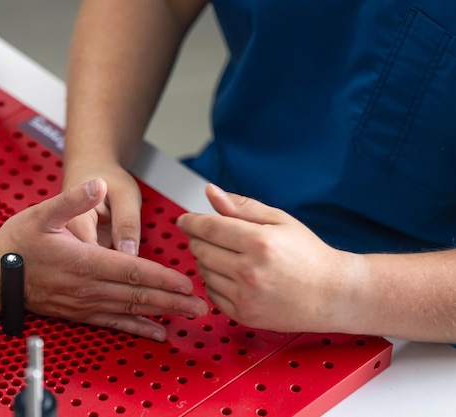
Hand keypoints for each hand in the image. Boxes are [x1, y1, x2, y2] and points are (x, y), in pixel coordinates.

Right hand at [0, 178, 208, 340]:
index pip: (132, 270)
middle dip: (172, 300)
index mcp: (84, 261)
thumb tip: (97, 184)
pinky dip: (137, 328)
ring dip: (161, 314)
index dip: (161, 277)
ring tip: (187, 317)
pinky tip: (155, 333)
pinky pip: (113, 323)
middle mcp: (88, 287)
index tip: (186, 282)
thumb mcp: (42, 212)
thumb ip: (73, 199)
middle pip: (137, 294)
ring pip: (130, 310)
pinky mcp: (79, 313)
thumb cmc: (17, 244)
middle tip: (200, 307)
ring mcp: (84, 304)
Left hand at [176, 184, 361, 332]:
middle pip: (201, 250)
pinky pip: (212, 294)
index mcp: (259, 242)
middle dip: (199, 239)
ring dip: (207, 261)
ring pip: (204, 272)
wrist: (334, 295)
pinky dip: (215, 282)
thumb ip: (241, 207)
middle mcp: (250, 271)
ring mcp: (246, 297)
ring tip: (228, 256)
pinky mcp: (245, 316)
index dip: (191, 221)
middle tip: (209, 236)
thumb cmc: (308, 254)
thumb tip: (211, 192)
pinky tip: (232, 276)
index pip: (209, 228)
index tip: (184, 219)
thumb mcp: (279, 220)